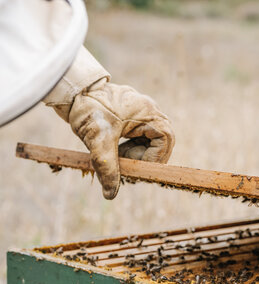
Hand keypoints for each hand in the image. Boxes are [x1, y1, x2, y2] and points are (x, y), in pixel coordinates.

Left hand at [68, 78, 173, 198]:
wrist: (71, 89)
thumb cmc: (88, 108)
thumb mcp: (98, 140)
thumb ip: (107, 167)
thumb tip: (111, 194)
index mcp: (150, 113)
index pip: (164, 144)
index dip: (150, 161)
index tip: (132, 170)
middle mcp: (151, 113)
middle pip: (160, 145)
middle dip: (142, 159)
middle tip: (124, 167)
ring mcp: (143, 114)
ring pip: (149, 144)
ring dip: (135, 155)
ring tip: (115, 158)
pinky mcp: (133, 117)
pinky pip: (139, 139)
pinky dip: (129, 148)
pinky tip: (113, 150)